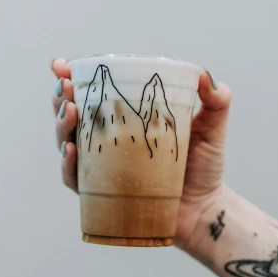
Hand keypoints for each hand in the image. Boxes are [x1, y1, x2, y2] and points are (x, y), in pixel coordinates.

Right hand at [51, 59, 231, 250]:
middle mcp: (109, 140)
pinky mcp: (101, 193)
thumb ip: (216, 102)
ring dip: (61, 124)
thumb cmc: (205, 168)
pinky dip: (68, 165)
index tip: (62, 66)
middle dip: (61, 97)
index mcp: (127, 117)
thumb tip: (208, 78)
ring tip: (70, 111)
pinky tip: (71, 150)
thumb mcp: (212, 129)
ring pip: (67, 141)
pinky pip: (75, 179)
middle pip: (71, 113)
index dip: (72, 77)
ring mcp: (102, 167)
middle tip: (66, 87)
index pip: (93, 92)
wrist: (205, 210)